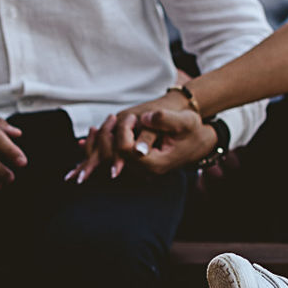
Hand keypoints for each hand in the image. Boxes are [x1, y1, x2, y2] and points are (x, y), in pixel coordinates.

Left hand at [70, 91, 215, 182]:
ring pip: (110, 162)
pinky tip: (87, 143)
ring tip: (88, 133)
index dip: (123, 133)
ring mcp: (141, 168)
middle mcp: (145, 169)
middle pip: (112, 160)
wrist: (200, 140)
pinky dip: (98, 152)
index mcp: (155, 161)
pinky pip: (113, 160)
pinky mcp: (138, 163)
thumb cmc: (192, 129)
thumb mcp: (185, 121)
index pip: (126, 151)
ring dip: (96, 148)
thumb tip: (144, 118)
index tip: (131, 118)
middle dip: (102, 142)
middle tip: (99, 125)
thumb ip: (164, 119)